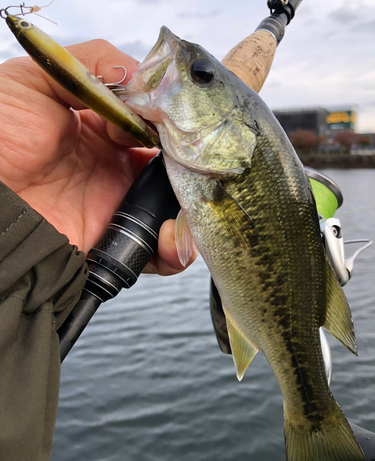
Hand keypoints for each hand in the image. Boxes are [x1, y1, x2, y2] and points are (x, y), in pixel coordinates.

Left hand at [0, 39, 192, 273]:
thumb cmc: (1, 135)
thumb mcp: (35, 80)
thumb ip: (90, 64)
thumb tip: (145, 76)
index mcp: (106, 128)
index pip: (158, 122)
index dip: (175, 122)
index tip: (177, 125)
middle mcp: (119, 166)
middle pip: (175, 165)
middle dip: (195, 166)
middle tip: (196, 166)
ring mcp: (120, 204)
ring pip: (175, 207)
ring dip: (192, 207)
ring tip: (187, 202)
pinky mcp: (116, 239)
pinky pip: (157, 248)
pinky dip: (175, 248)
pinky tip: (169, 235)